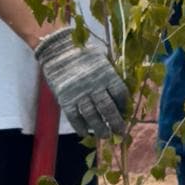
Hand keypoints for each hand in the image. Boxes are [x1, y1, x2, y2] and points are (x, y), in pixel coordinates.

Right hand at [33, 26, 128, 144]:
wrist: (58, 49)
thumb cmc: (83, 54)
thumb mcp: (101, 60)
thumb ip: (110, 75)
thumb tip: (121, 94)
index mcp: (106, 74)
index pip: (120, 93)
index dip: (125, 105)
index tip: (126, 113)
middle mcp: (94, 85)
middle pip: (108, 108)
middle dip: (116, 122)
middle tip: (120, 132)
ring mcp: (79, 93)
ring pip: (92, 116)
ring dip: (100, 128)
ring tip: (105, 136)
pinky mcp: (65, 98)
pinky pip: (74, 117)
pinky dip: (80, 126)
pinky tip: (85, 133)